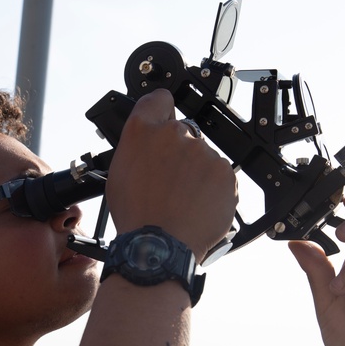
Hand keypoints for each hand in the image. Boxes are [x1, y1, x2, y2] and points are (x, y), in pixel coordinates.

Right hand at [105, 89, 235, 260]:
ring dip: (196, 173)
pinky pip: (220, 176)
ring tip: (182, 200)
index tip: (164, 119)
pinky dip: (213, 189)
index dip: (162, 110)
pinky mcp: (225, 172)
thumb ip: (138, 148)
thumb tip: (148, 142)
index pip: (159, 99)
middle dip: (179, 153)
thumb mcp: (120, 173)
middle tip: (169, 181)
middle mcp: (175, 133)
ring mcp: (203, 152)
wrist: (159, 246)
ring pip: (203, 157)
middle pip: (183, 134)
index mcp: (143, 131)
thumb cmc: (136, 215)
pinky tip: (197, 205)